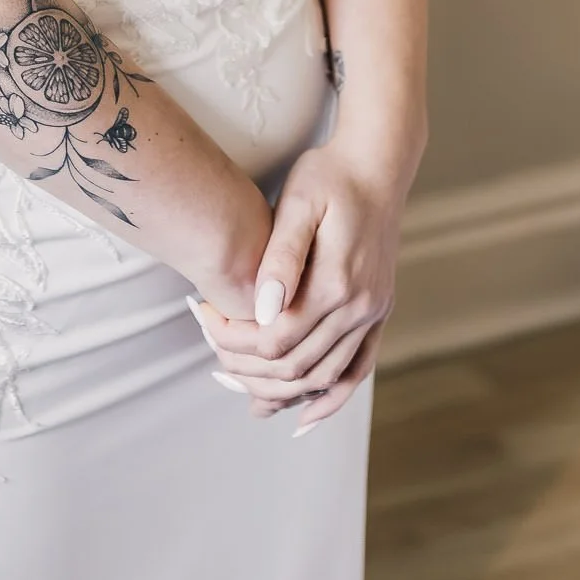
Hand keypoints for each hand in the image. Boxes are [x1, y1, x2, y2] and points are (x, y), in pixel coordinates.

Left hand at [191, 141, 405, 431]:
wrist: (378, 163)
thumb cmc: (330, 176)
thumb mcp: (299, 203)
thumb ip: (281, 258)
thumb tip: (262, 310)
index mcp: (337, 284)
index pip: (275, 340)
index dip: (233, 340)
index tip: (201, 316)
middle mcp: (360, 308)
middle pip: (296, 366)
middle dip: (247, 369)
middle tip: (210, 354)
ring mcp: (373, 314)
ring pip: (324, 377)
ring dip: (280, 391)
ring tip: (239, 391)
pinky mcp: (378, 312)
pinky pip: (358, 371)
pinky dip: (330, 398)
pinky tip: (302, 417)